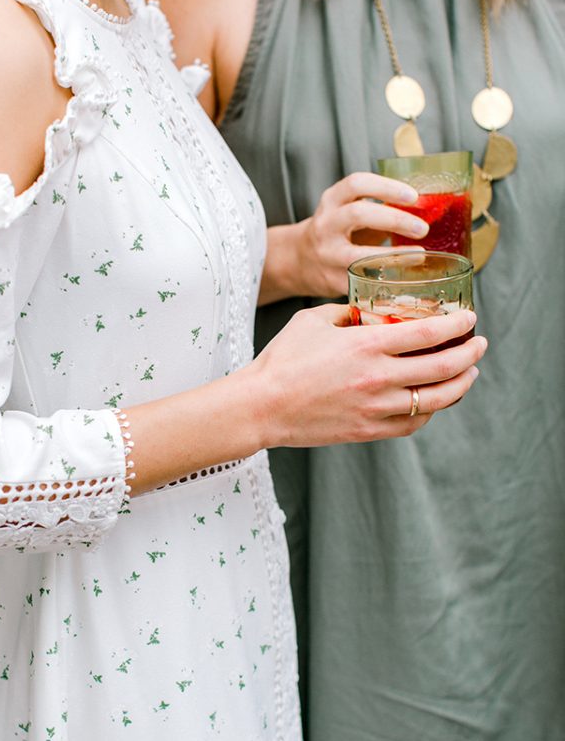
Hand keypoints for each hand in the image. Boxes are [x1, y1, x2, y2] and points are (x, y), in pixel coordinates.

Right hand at [251, 303, 485, 448]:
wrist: (261, 406)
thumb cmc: (282, 360)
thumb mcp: (313, 320)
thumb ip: (346, 312)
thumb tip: (366, 310)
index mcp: (366, 345)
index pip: (429, 334)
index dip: (457, 325)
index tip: (470, 318)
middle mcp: (378, 378)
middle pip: (443, 368)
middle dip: (470, 354)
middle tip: (479, 344)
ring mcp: (375, 408)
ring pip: (436, 400)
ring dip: (460, 385)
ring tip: (469, 374)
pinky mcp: (367, 431)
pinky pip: (412, 423)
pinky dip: (430, 411)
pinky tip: (435, 401)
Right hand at [262, 172, 430, 302]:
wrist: (298, 260)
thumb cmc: (336, 232)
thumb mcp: (348, 211)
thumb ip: (379, 207)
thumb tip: (429, 207)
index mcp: (331, 201)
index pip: (357, 184)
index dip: (386, 187)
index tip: (413, 196)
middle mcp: (325, 225)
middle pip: (359, 215)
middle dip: (395, 219)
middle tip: (422, 228)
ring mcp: (327, 255)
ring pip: (358, 255)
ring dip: (393, 255)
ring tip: (419, 254)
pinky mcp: (332, 281)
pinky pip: (362, 280)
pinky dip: (386, 279)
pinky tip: (405, 277)